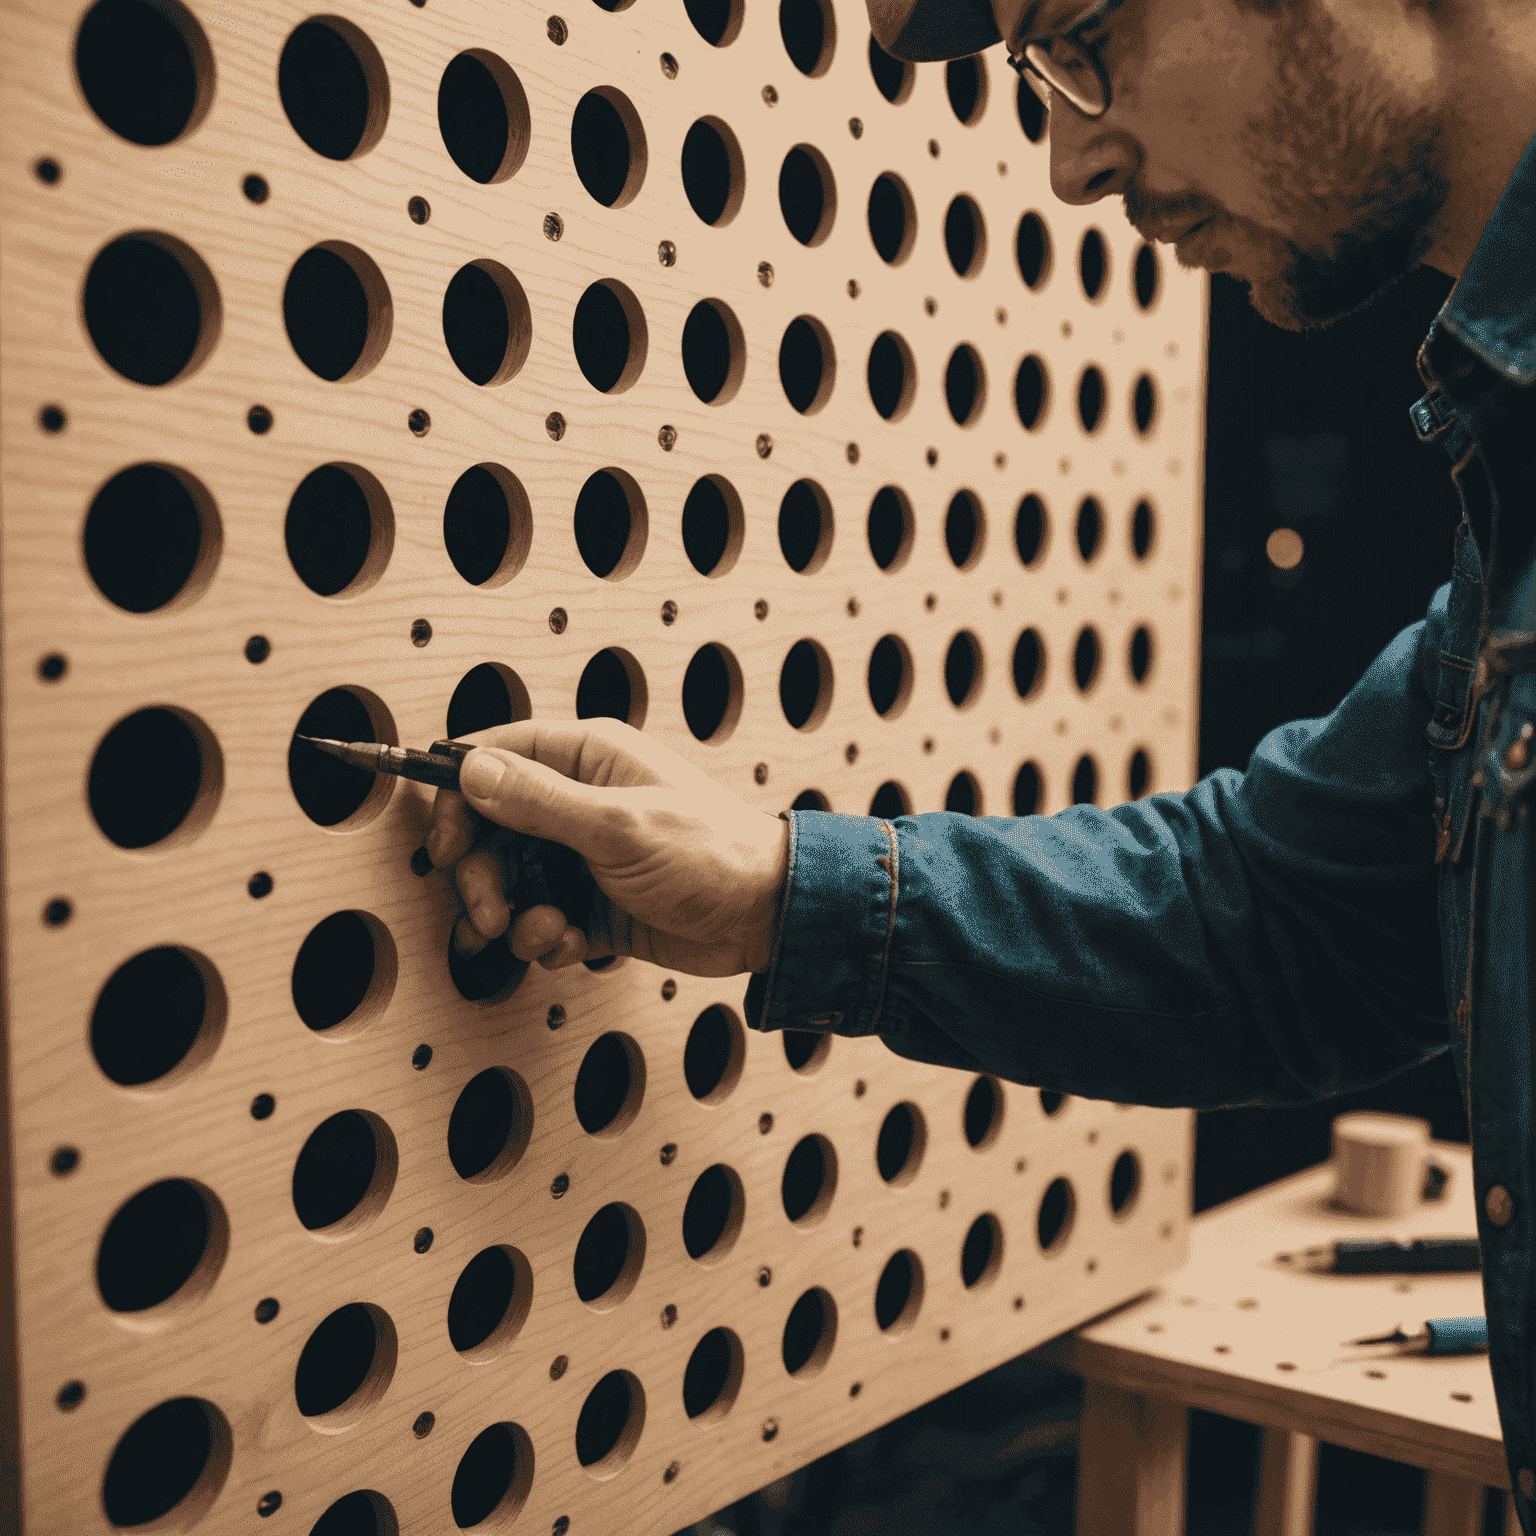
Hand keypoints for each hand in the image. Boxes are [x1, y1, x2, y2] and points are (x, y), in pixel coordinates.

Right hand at [428, 716, 790, 978]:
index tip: (442, 845)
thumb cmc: (714, 853)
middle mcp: (580, 800)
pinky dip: (546, 937)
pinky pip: (542, 917)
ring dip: (514, 915)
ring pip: (512, 880)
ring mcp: (585, 854)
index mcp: (587, 758)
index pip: (494, 757)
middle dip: (482, 876)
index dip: (457, 798)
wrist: (768, 917)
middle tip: (491, 912)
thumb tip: (472, 769)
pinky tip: (573, 944)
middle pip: (491, 829)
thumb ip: (539, 801)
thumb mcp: (618, 826)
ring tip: (544, 931)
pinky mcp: (594, 902)